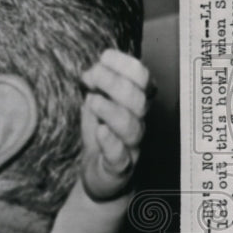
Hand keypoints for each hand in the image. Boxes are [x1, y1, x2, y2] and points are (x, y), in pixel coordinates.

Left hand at [79, 49, 152, 201]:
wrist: (101, 175)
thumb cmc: (102, 135)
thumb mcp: (98, 103)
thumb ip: (98, 85)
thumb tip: (93, 69)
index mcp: (135, 102)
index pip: (141, 77)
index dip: (124, 64)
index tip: (103, 57)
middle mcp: (138, 122)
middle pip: (138, 99)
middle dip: (114, 82)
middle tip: (90, 77)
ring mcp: (131, 146)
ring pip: (132, 127)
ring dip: (111, 110)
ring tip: (92, 101)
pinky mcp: (119, 168)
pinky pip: (120, 156)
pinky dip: (110, 142)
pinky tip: (100, 131)